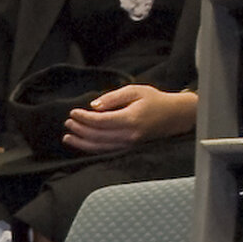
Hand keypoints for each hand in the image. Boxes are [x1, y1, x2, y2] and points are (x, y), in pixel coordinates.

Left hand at [59, 85, 193, 152]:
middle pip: (98, 136)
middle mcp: (129, 135)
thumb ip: (112, 98)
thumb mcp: (135, 91)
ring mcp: (129, 144)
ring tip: (68, 136)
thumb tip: (93, 106)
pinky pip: (106, 151)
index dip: (84, 118)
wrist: (175, 115)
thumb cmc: (154, 100)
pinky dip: (92, 148)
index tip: (73, 112)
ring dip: (82, 142)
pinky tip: (81, 143)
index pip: (101, 121)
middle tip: (67, 122)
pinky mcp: (129, 148)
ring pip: (100, 147)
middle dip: (80, 130)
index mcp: (131, 119)